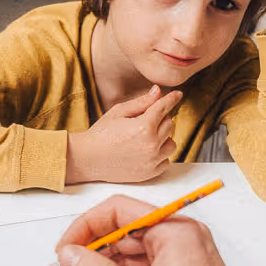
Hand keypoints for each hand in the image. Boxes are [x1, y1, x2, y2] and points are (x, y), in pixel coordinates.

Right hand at [66, 85, 180, 183]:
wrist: (88, 158)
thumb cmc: (101, 134)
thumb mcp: (119, 112)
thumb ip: (141, 102)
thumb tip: (158, 91)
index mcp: (144, 126)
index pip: (164, 108)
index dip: (171, 99)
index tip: (177, 95)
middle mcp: (151, 144)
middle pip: (169, 124)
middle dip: (160, 119)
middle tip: (144, 120)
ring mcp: (151, 160)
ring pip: (171, 143)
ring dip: (163, 138)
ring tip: (146, 137)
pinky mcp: (149, 173)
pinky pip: (166, 160)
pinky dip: (159, 154)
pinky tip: (145, 150)